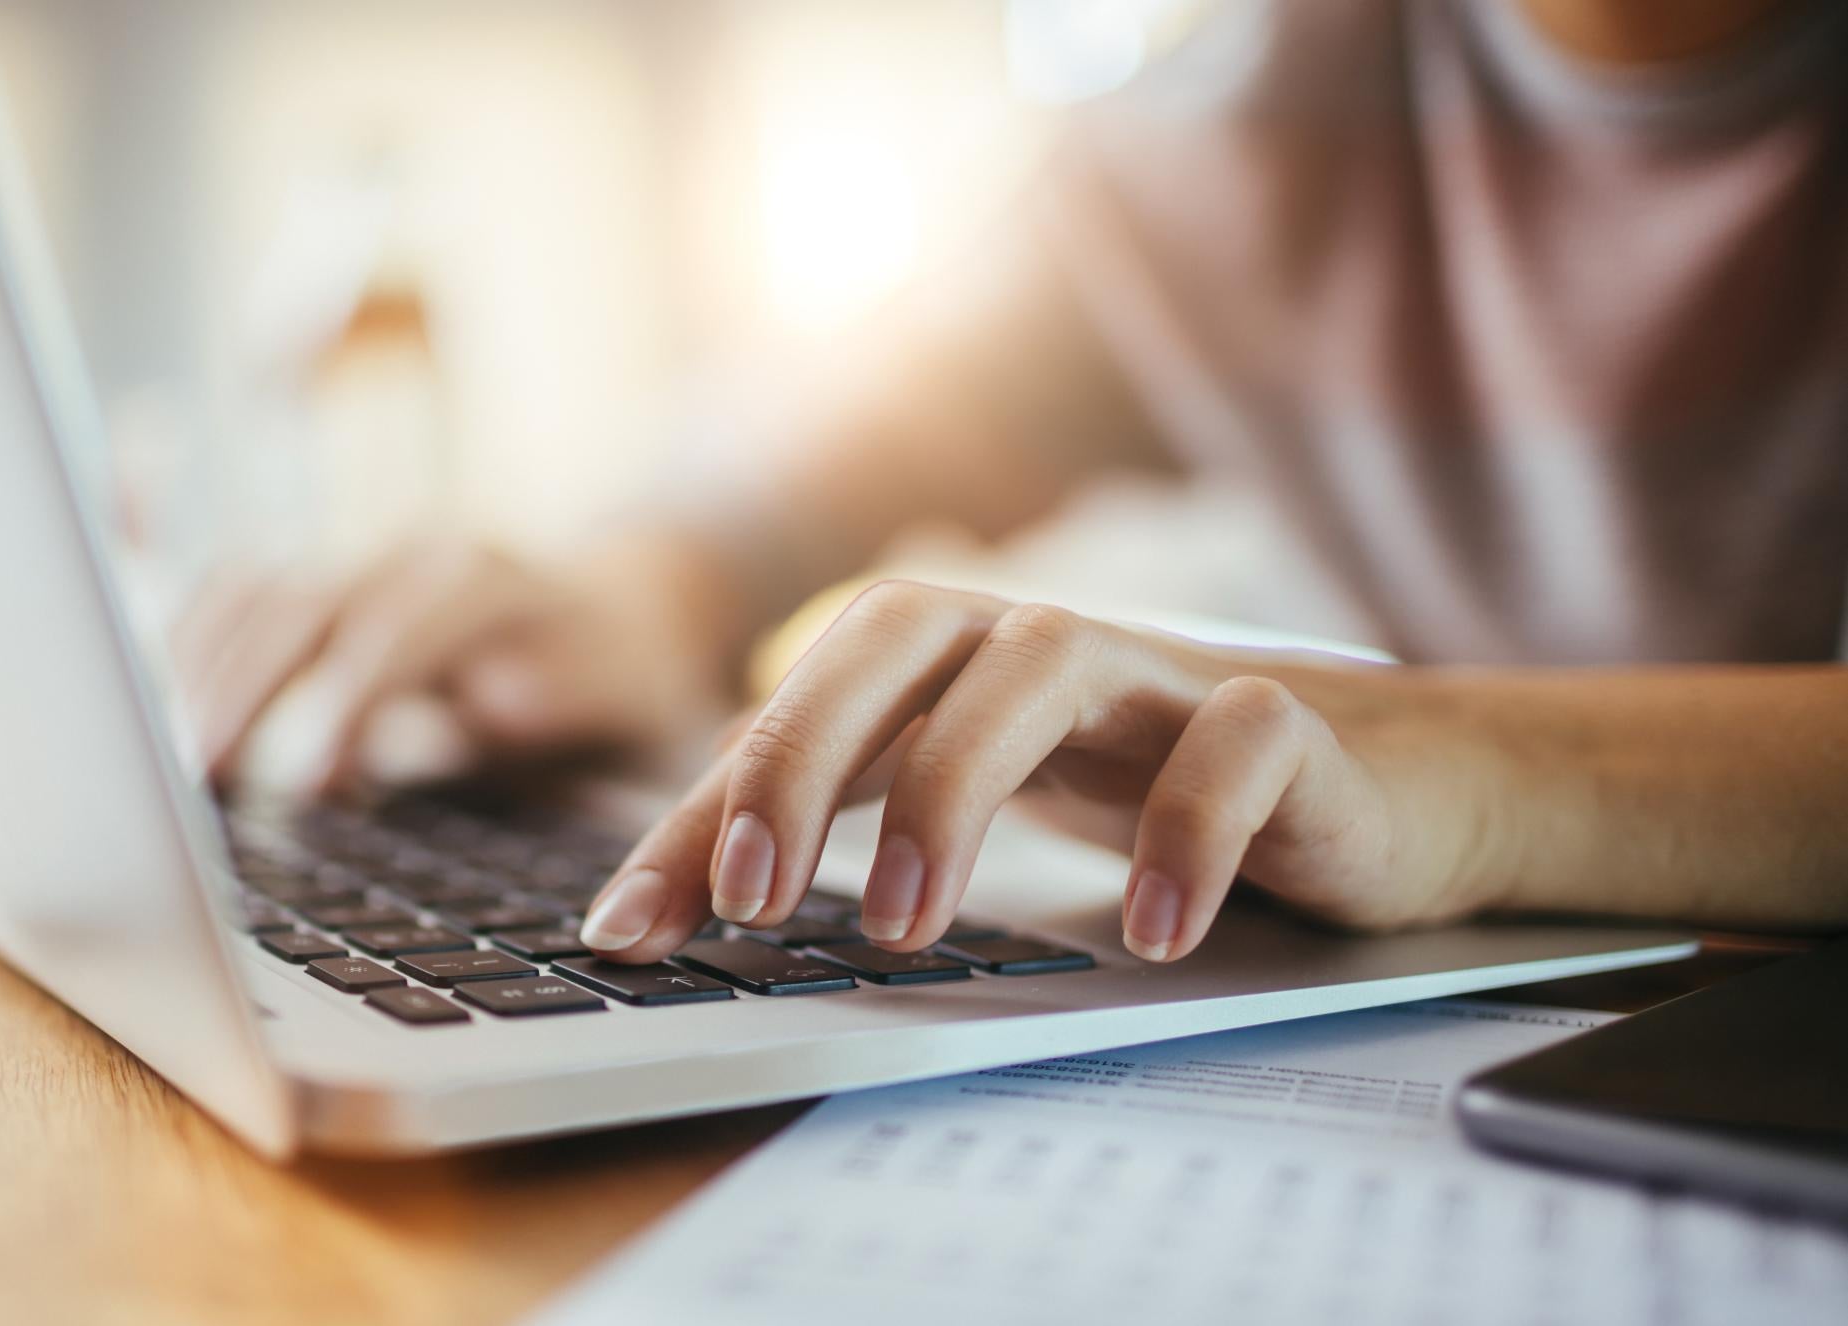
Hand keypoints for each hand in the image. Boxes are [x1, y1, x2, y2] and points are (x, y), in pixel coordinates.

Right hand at [172, 536, 727, 794]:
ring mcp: (360, 563)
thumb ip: (563, 696)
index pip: (399, 626)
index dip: (348, 699)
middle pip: (303, 603)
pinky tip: (151, 706)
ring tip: (164, 765)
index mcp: (491, 579)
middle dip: (245, 689)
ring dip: (200, 670)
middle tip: (194, 779)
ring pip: (255, 591)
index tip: (309, 780)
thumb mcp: (626, 698)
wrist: (632, 610)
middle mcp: (413, 555)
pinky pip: (236, 595)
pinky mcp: (325, 588)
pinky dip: (187, 643)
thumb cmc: (627, 682)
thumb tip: (489, 701)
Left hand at [577, 580, 1499, 964]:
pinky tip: (1148, 930)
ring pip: (1041, 660)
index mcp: (953, 659)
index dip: (704, 806)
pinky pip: (1237, 741)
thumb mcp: (972, 807)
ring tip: (903, 923)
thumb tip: (642, 911)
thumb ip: (822, 838)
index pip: (798, 699)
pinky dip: (1186, 829)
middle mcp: (1040, 642)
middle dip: (803, 753)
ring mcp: (1163, 673)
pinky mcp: (1293, 724)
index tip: (630, 929)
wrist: (1389, 784)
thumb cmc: (1145, 787)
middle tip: (752, 899)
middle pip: (898, 629)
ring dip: (954, 785)